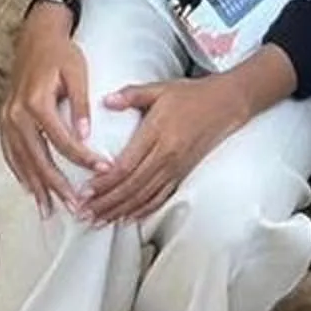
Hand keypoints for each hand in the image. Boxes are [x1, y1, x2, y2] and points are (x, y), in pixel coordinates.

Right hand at [0, 8, 97, 212]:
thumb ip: (80, 105)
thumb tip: (85, 135)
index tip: (102, 171)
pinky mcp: (4, 121)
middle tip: (75, 207)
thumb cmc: (60, 54)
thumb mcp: (77, 73)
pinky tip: (31, 190)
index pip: (61, 140)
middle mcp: (16, 115)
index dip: (83, 158)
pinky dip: (21, 174)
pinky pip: (10, 154)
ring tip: (51, 210)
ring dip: (36, 187)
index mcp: (36, 102)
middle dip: (56, 186)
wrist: (34, 39)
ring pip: (21, 161)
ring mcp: (6, 120)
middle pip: (38, 158)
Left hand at [83, 70, 247, 226]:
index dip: (104, 182)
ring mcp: (175, 168)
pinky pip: (161, 197)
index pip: (125, 165)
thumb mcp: (160, 88)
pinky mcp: (182, 174)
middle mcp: (166, 155)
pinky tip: (128, 218)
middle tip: (83, 214)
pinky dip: (143, 210)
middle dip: (105, 203)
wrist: (226, 104)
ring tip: (98, 221)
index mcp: (157, 133)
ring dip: (119, 211)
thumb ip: (131, 94)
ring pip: (144, 196)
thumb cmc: (192, 95)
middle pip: (131, 187)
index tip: (85, 192)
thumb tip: (106, 101)